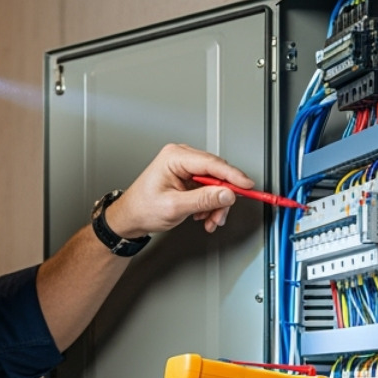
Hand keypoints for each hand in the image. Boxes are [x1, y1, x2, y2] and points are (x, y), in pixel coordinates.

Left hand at [106, 143, 255, 236]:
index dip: (233, 176)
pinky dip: (209, 204)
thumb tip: (227, 193)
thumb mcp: (174, 207)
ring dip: (215, 204)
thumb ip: (203, 200)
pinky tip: (202, 215)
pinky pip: (208, 189)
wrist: (130, 218)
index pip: (212, 163)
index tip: (247, 186)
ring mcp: (185, 167)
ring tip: (208, 220)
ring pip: (215, 184)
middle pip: (217, 174)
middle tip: (220, 215)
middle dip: (221, 197)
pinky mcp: (188, 178)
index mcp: (174, 157)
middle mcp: (181, 158)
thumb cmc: (142, 209)